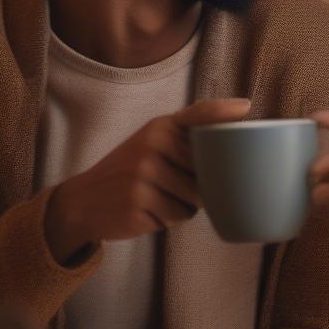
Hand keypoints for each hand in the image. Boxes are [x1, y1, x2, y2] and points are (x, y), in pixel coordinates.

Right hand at [44, 98, 250, 263]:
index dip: (221, 111)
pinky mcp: (137, 201)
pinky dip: (170, 220)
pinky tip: (148, 211)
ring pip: (195, 199)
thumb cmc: (131, 173)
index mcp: (160, 127)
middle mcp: (151, 144)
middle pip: (206, 172)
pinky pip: (178, 217)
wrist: (83, 201)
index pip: (197, 114)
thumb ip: (187, 140)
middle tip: (172, 184)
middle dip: (199, 186)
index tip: (245, 108)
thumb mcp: (152, 145)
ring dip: (184, 206)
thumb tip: (236, 139)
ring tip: (158, 198)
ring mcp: (142, 173)